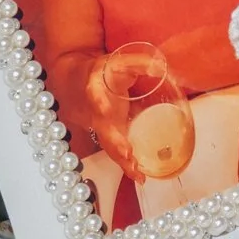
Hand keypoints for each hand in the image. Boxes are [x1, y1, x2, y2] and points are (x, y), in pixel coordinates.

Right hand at [87, 48, 167, 182]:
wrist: (78, 82)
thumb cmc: (102, 72)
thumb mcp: (119, 62)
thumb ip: (139, 63)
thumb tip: (160, 67)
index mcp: (94, 89)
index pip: (95, 96)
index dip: (99, 102)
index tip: (105, 108)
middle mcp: (94, 112)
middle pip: (103, 130)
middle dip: (115, 143)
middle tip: (128, 155)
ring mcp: (100, 127)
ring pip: (108, 146)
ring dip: (122, 161)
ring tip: (138, 174)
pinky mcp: (108, 136)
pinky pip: (115, 152)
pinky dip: (127, 165)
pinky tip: (140, 176)